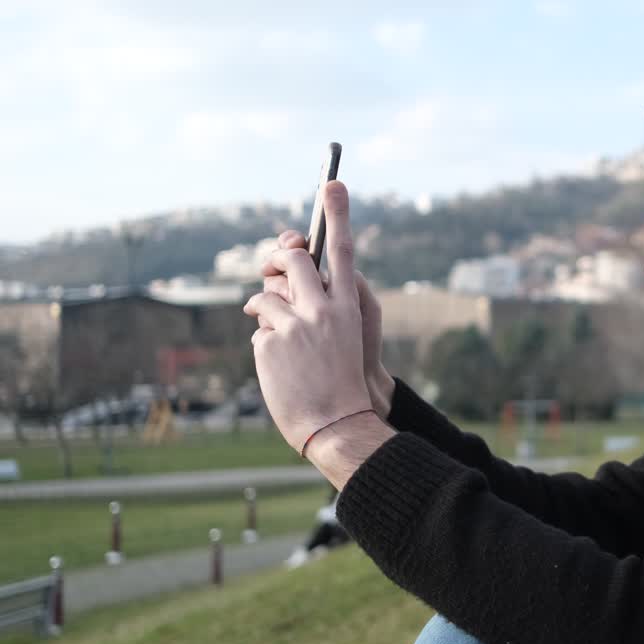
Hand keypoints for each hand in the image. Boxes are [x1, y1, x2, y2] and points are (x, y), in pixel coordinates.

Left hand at [262, 230, 394, 418]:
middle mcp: (323, 309)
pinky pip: (258, 328)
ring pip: (266, 294)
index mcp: (348, 306)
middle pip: (292, 260)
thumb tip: (282, 279)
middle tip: (274, 267)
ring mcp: (295, 324)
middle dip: (278, 259)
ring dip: (264, 310)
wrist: (336, 424)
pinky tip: (280, 367)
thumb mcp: (343, 336)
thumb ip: (322, 304)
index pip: (341, 250)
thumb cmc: (340, 380)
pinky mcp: (271, 341)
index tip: (334, 183)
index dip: (338, 214)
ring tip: (278, 337)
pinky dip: (264, 343)